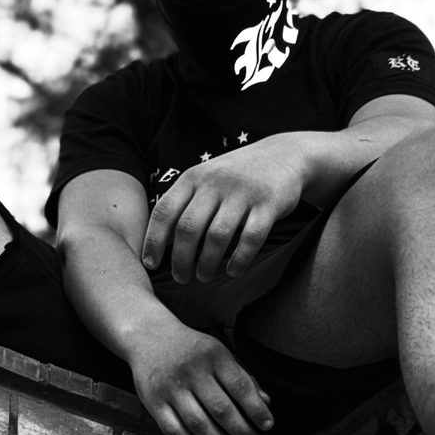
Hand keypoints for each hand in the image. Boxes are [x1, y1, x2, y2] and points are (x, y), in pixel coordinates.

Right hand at [129, 321, 274, 434]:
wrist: (149, 337)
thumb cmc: (192, 349)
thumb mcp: (221, 353)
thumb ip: (244, 376)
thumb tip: (266, 402)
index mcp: (213, 356)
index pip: (240, 386)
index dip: (256, 409)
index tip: (267, 425)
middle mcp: (192, 371)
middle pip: (221, 409)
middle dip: (241, 431)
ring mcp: (170, 388)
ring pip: (198, 423)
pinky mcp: (153, 402)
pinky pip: (174, 430)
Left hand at [143, 135, 310, 283]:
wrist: (285, 155)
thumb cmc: (236, 176)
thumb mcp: (206, 179)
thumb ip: (184, 202)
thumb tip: (159, 242)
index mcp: (194, 177)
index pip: (165, 211)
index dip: (153, 240)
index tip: (149, 263)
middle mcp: (215, 183)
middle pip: (188, 228)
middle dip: (180, 259)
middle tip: (180, 278)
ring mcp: (242, 193)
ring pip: (217, 236)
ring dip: (207, 263)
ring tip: (203, 277)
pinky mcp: (268, 204)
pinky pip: (251, 238)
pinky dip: (240, 259)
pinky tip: (233, 271)